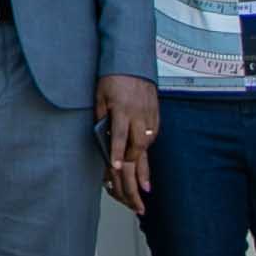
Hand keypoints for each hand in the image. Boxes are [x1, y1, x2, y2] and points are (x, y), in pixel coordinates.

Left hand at [92, 75, 158, 212]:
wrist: (132, 61)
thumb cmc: (112, 77)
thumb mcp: (99, 95)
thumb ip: (100, 117)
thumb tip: (100, 138)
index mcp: (121, 109)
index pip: (119, 135)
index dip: (118, 152)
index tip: (117, 168)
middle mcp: (138, 115)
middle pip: (137, 148)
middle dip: (135, 173)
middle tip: (135, 195)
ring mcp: (149, 116)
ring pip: (146, 146)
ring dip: (143, 168)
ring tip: (143, 190)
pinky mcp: (155, 116)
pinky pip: (152, 137)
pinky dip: (146, 152)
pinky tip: (144, 165)